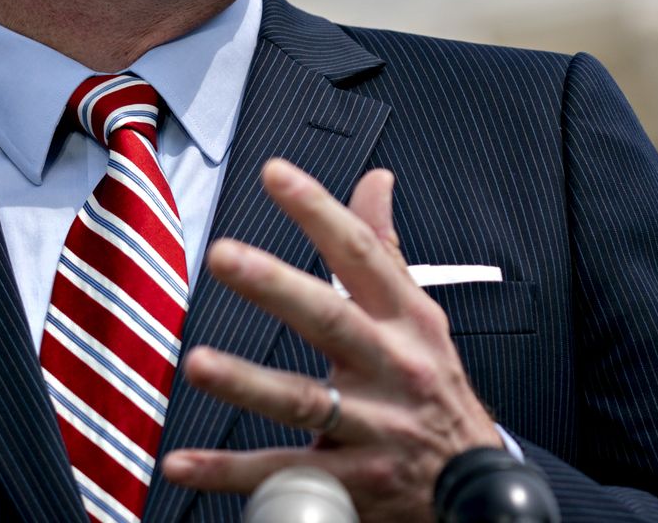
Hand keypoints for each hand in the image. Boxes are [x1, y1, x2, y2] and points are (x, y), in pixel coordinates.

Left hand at [161, 160, 503, 520]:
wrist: (476, 482)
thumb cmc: (433, 387)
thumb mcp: (421, 315)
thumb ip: (384, 250)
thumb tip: (375, 180)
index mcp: (406, 320)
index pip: (362, 254)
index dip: (319, 212)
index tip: (276, 174)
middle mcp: (391, 367)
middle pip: (331, 320)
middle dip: (276, 286)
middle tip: (223, 255)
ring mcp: (374, 426)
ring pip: (306, 401)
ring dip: (247, 383)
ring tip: (196, 363)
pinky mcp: (354, 481)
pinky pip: (284, 474)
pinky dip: (230, 472)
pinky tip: (181, 462)